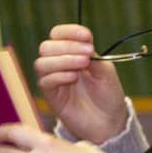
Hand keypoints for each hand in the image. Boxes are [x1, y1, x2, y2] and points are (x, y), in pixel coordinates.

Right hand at [35, 24, 128, 143]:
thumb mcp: (106, 71)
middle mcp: (59, 63)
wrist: (110, 121)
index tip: (86, 35)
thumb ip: (93, 57)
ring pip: (42, 63)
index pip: (58, 34)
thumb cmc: (108, 95)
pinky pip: (45, 81)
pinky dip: (58, 76)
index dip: (69, 31)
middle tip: (88, 53)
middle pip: (47, 46)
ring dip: (63, 60)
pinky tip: (73, 77)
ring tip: (83, 65)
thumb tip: (83, 43)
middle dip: (67, 46)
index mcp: (72, 52)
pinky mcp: (51, 96)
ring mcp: (53, 79)